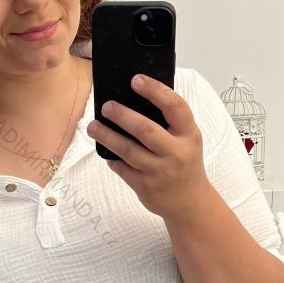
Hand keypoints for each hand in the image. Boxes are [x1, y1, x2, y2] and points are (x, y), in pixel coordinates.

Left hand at [86, 74, 211, 219]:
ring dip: (107, 136)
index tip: (135, 80)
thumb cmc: (185, 162)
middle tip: (107, 106)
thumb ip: (169, 122)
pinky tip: (105, 150)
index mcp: (189, 135)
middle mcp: (176, 153)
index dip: (155, 90)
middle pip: (145, 129)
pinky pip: (122, 169)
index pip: (175, 107)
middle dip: (122, 115)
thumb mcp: (186, 139)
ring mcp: (160, 172)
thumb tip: (135, 98)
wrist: (190, 202)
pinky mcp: (145, 187)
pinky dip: (111, 158)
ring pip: (127, 150)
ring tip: (93, 126)